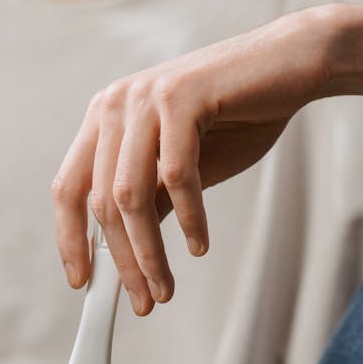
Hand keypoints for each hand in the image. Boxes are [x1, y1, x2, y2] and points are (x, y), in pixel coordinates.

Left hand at [51, 8, 332, 314]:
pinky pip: (176, 174)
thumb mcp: (184, 167)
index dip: (71, 240)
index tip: (84, 285)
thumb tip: (121, 256)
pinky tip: (199, 245)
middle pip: (100, 199)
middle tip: (144, 299)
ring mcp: (145, 96)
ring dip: (148, 250)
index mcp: (107, 117)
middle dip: (121, 260)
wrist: (292, 64)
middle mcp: (116, 103)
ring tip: (166, 286)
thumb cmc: (240, 115)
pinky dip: (189, 218)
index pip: (70, 187)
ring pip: (131, 193)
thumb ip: (151, 200)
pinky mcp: (180, 96)